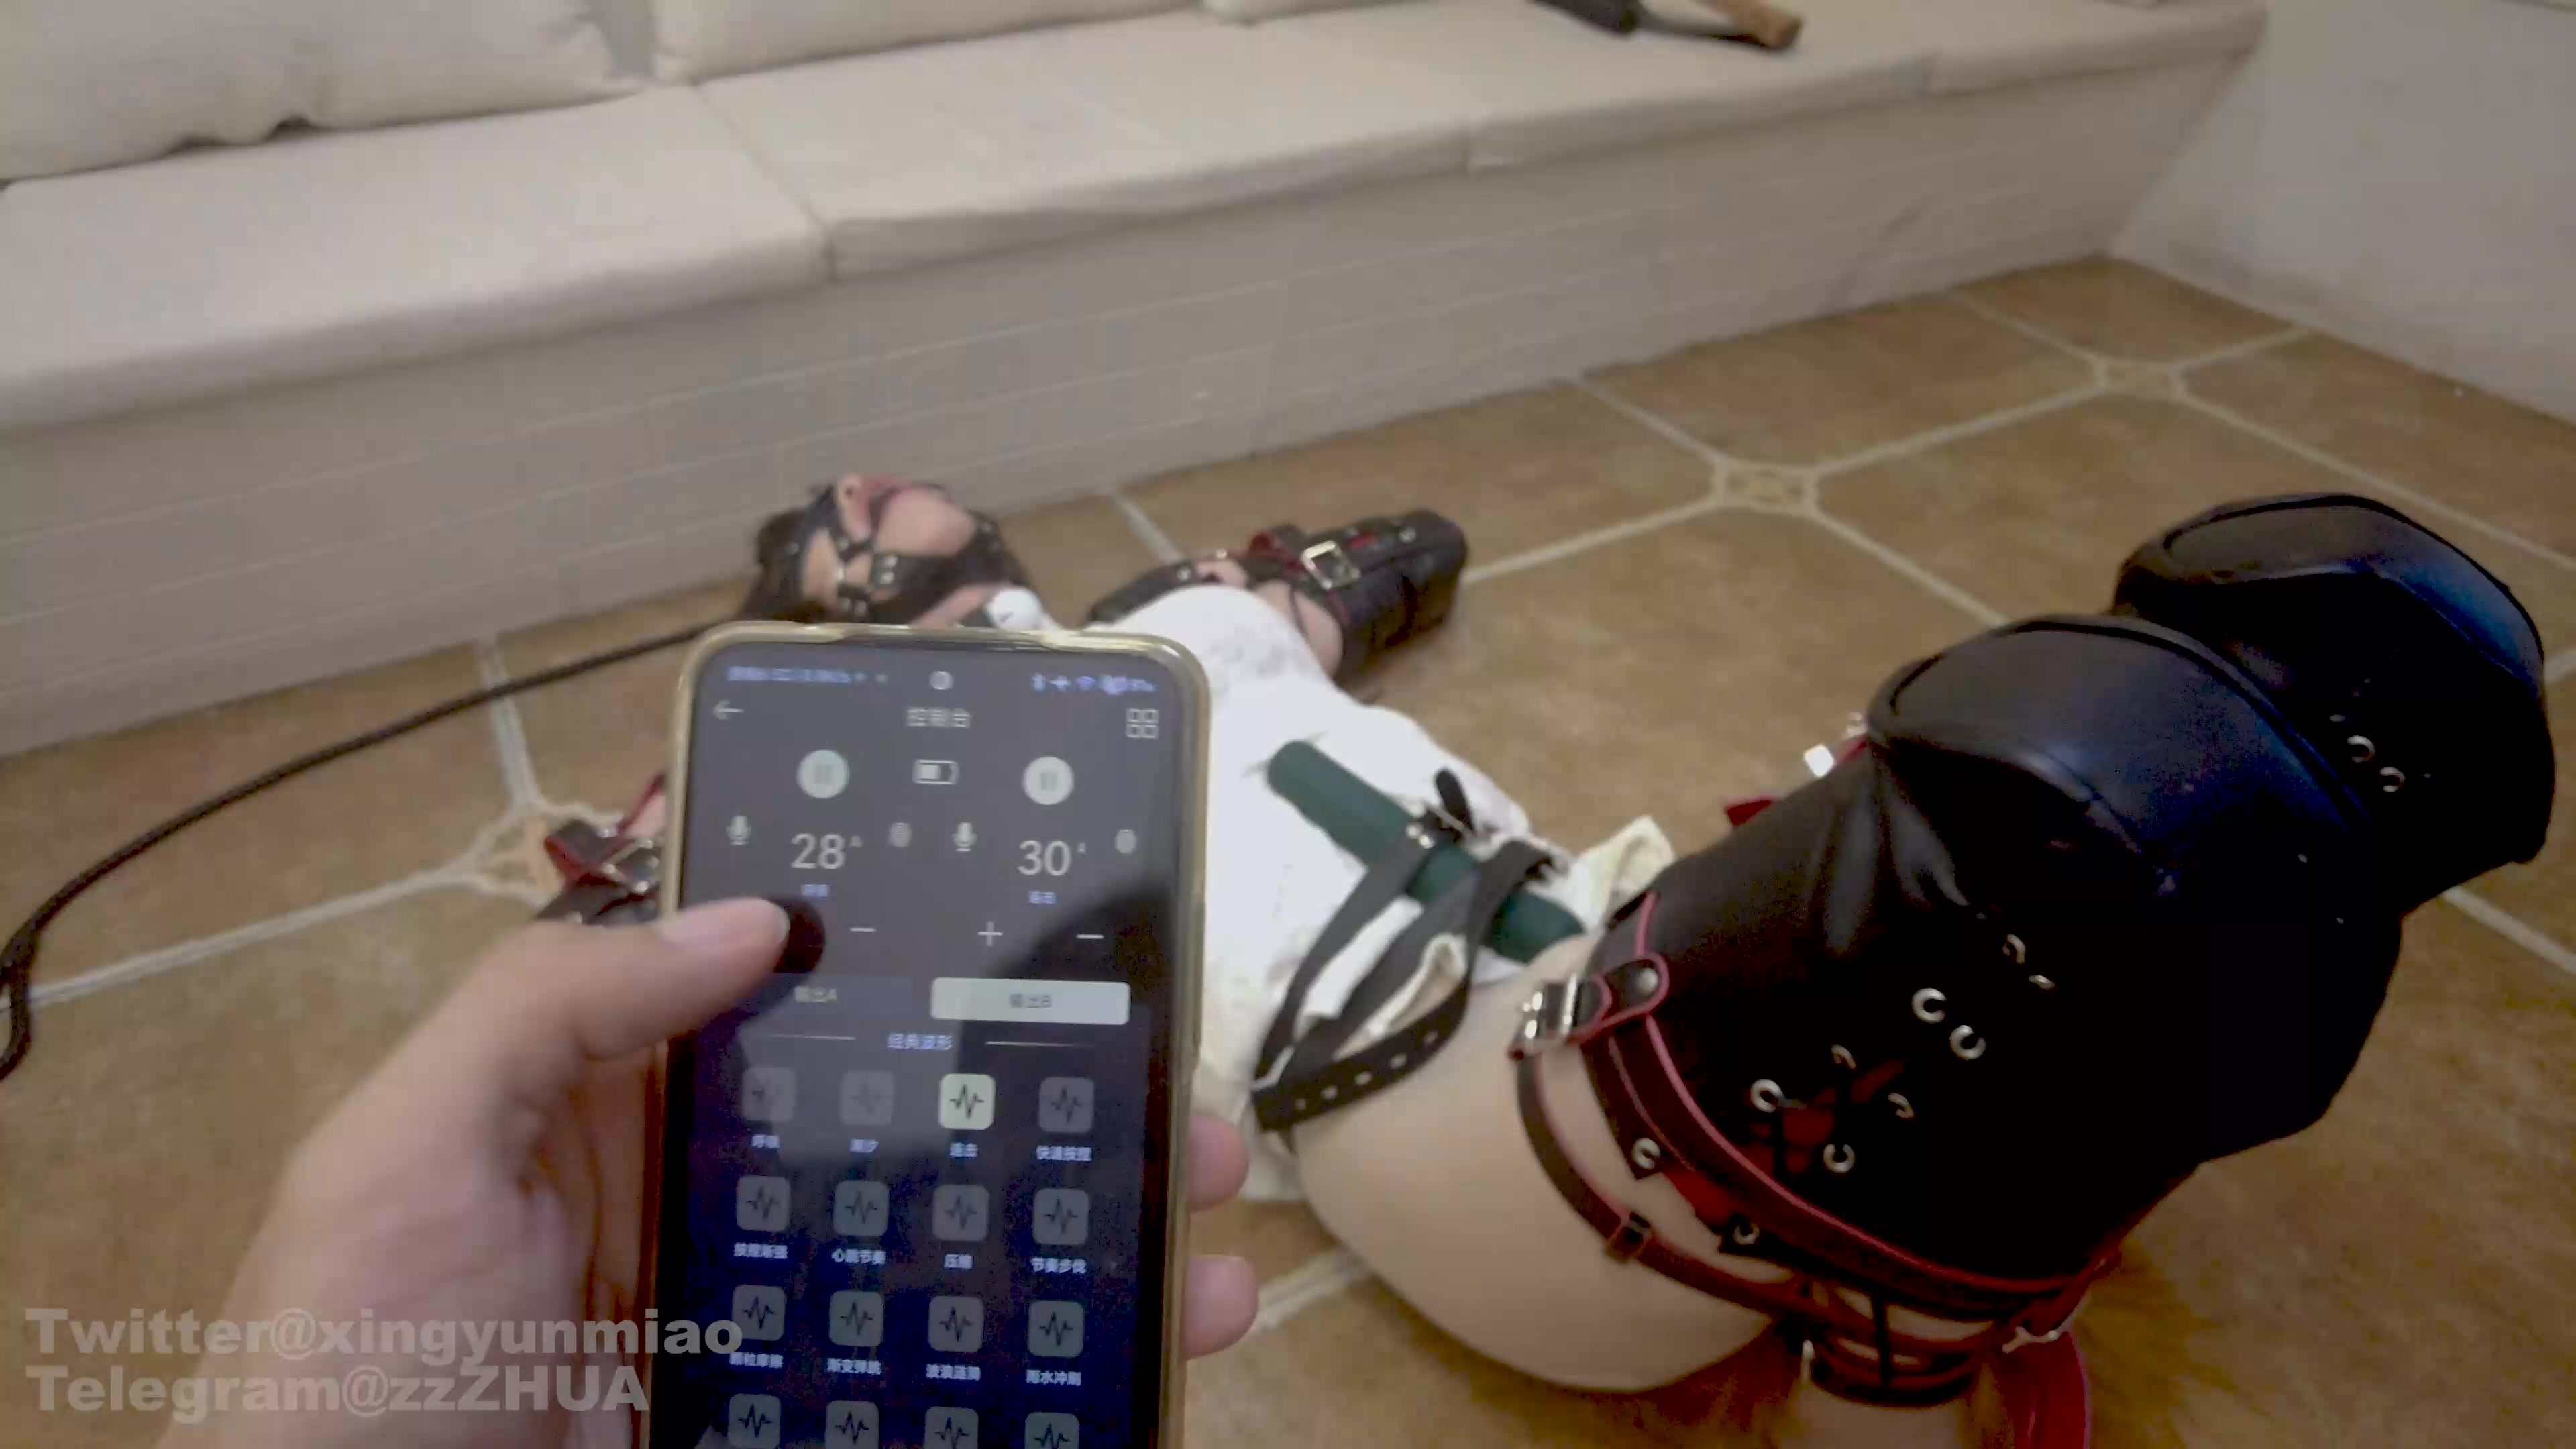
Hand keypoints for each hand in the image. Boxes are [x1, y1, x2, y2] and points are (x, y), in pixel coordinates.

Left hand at [161, 900, 1258, 1448]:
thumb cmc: (353, 1366)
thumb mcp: (405, 1156)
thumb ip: (550, 1011)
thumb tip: (755, 914)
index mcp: (638, 1105)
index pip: (799, 993)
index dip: (916, 943)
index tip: (1041, 903)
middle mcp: (731, 1200)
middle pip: (926, 1118)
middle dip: (1062, 1086)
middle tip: (1179, 1073)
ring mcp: (782, 1324)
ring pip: (967, 1247)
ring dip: (1101, 1220)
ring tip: (1209, 1213)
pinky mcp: (816, 1419)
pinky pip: (956, 1384)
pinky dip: (1071, 1366)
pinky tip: (1166, 1341)